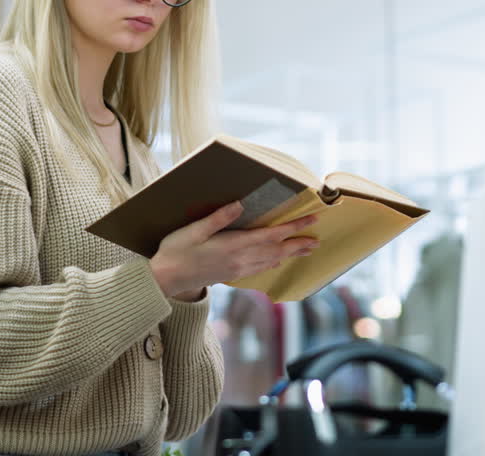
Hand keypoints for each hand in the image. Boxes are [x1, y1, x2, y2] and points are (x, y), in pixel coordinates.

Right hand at [150, 201, 319, 298]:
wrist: (166, 279)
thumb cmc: (176, 251)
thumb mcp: (193, 230)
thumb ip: (217, 218)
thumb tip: (239, 204)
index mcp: (234, 245)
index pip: (272, 234)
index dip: (294, 226)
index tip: (311, 219)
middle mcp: (240, 259)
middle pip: (277, 250)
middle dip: (298, 244)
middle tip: (318, 240)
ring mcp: (237, 269)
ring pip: (271, 260)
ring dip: (290, 254)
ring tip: (305, 250)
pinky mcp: (232, 274)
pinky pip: (260, 268)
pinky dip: (273, 262)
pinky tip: (277, 260)